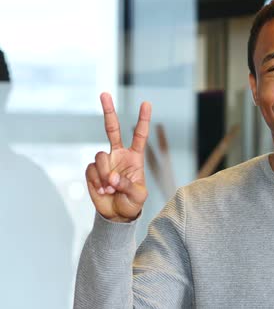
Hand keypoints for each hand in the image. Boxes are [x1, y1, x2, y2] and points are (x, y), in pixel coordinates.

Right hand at [85, 93, 151, 222]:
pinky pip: (91, 169)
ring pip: (100, 157)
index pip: (139, 135)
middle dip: (108, 111)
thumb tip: (112, 177)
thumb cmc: (132, 203)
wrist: (116, 215)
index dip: (143, 119)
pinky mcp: (93, 171)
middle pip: (112, 129)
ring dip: (105, 173)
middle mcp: (119, 155)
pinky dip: (97, 180)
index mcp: (135, 157)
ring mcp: (105, 162)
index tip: (146, 103)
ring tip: (110, 188)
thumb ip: (128, 185)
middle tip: (104, 94)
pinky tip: (103, 190)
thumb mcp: (138, 196)